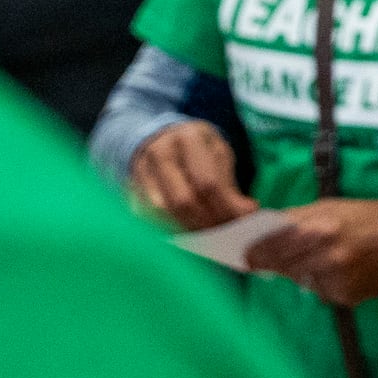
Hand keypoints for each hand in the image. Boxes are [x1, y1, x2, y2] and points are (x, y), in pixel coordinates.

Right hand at [128, 118, 257, 230]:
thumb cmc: (197, 152)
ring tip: (207, 239)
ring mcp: (140, 170)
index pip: (207, 182)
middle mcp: (160, 151)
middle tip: (224, 238)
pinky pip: (147, 218)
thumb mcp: (218, 156)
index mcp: (189, 137)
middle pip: (182, 200)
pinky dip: (168, 230)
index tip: (240, 224)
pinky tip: (185, 234)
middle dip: (206, 224)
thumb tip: (248, 213)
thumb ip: (231, 186)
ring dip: (186, 230)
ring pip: (161, 213)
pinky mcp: (129, 189)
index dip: (224, 208)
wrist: (159, 139)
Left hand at [245, 198, 377, 306]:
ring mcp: (335, 280)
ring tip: (313, 258)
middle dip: (270, 263)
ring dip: (297, 271)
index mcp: (320, 228)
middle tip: (260, 260)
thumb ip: (296, 219)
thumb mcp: (329, 206)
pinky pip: (319, 291)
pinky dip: (320, 282)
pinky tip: (335, 270)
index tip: (243, 255)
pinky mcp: (344, 296)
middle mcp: (326, 256)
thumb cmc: (363, 217)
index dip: (254, 252)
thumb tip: (263, 229)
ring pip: (299, 280)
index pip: (274, 245)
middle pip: (281, 266)